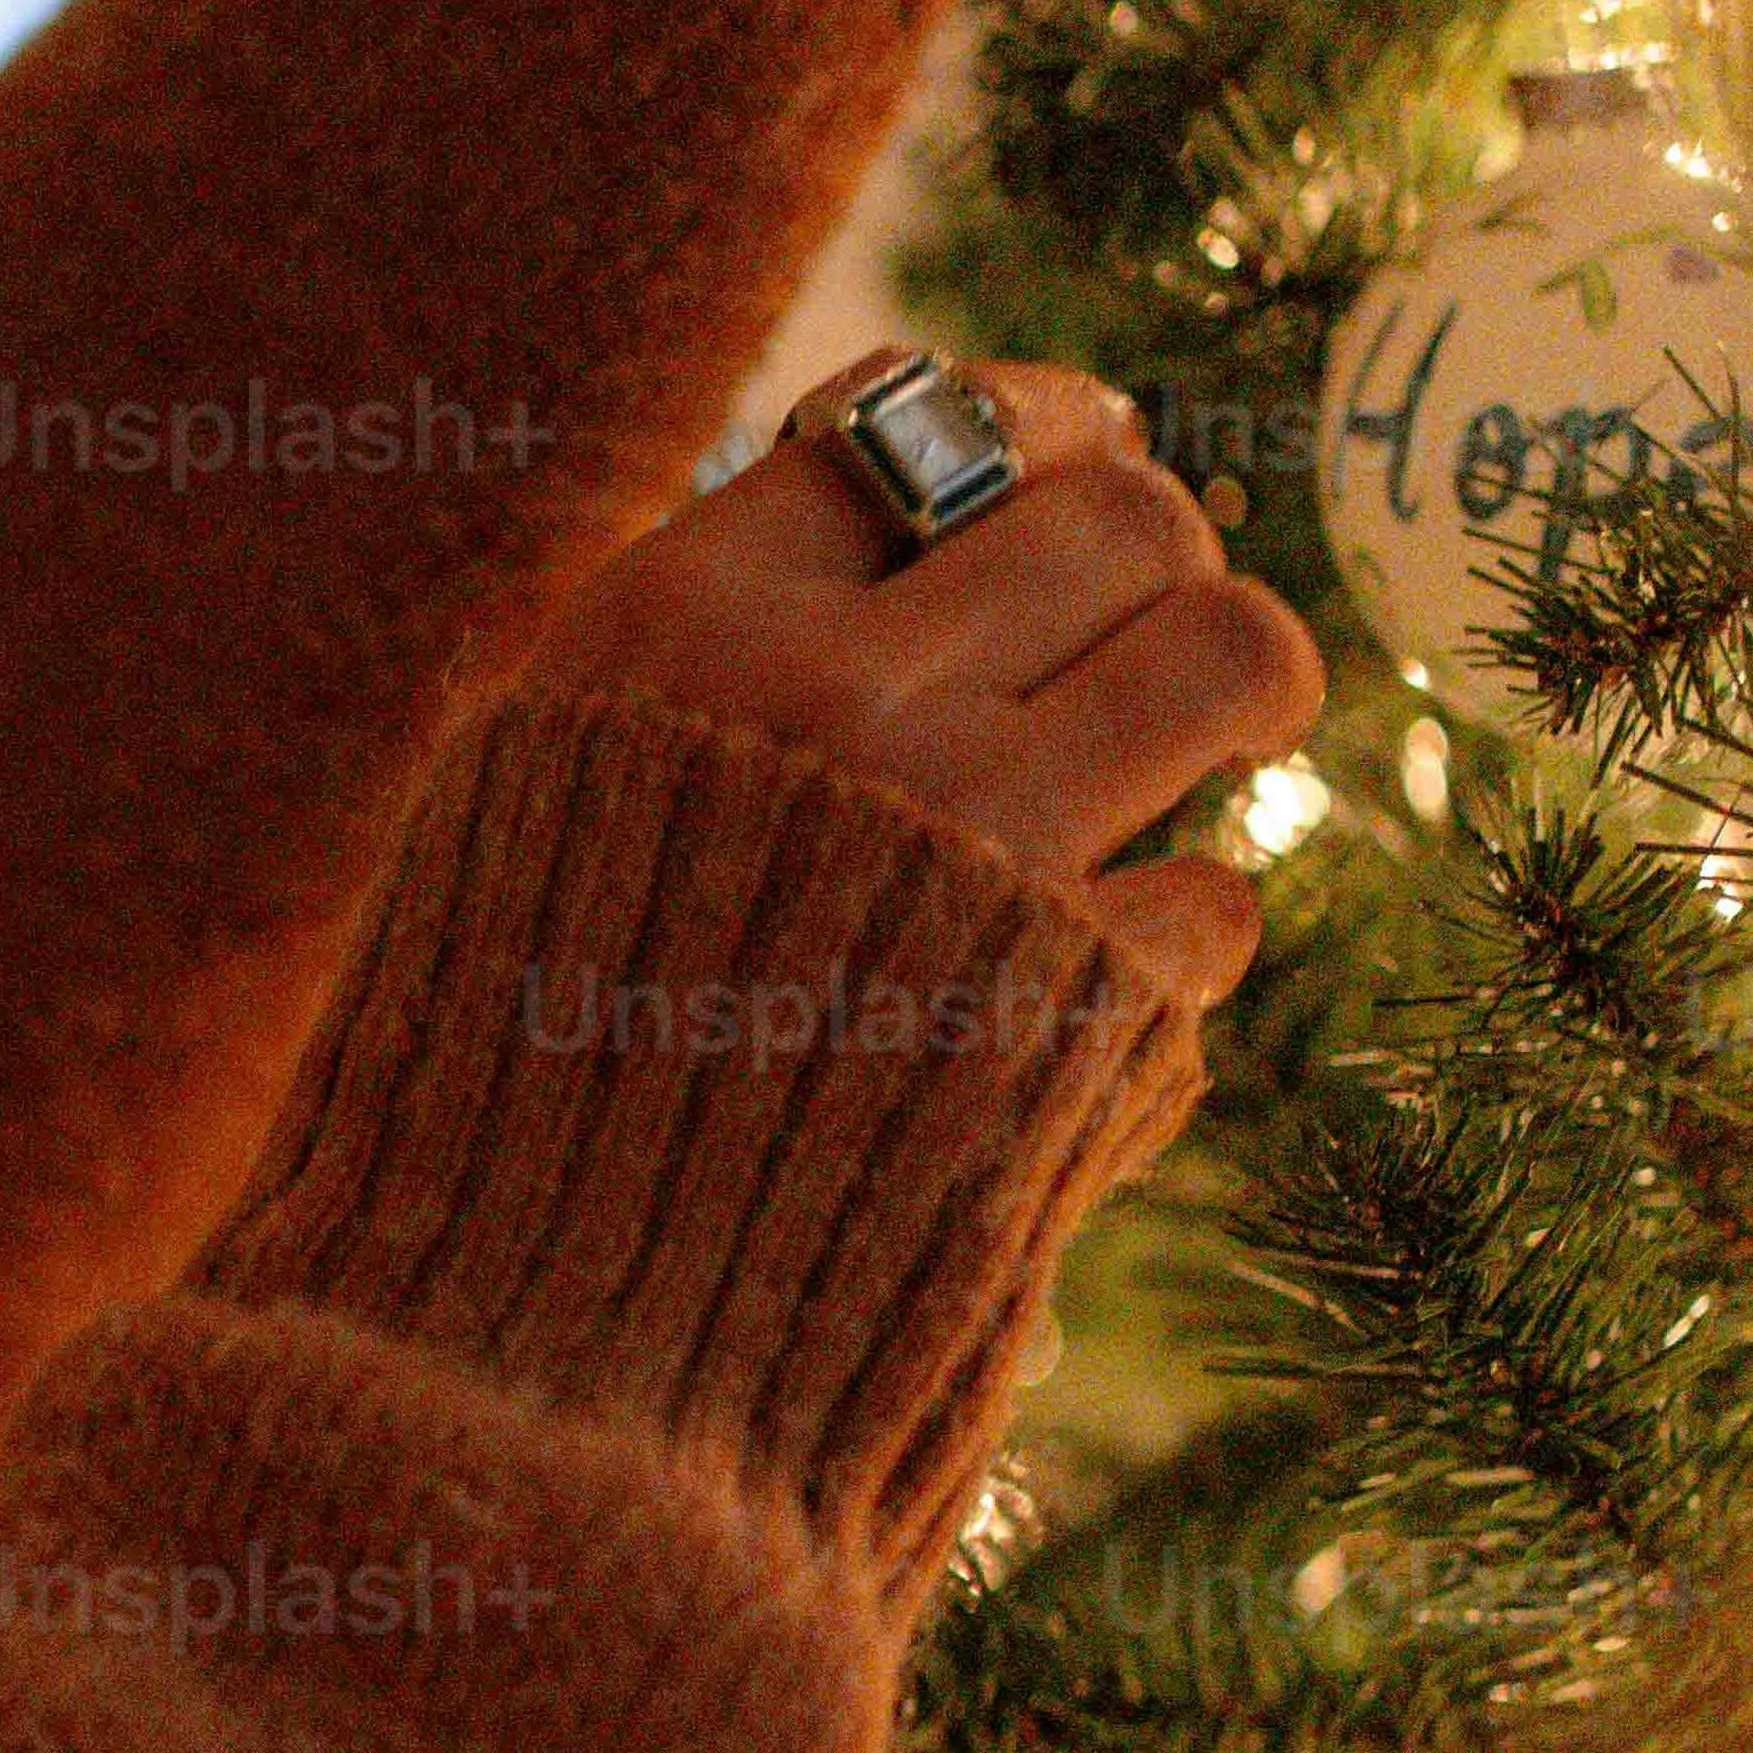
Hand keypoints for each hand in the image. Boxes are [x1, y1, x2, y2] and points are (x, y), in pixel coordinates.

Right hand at [533, 359, 1324, 1012]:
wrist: (515, 1330)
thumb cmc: (508, 1055)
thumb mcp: (548, 786)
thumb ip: (714, 649)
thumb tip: (921, 508)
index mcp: (681, 619)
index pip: (941, 422)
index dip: (1057, 428)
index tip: (1090, 458)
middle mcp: (835, 700)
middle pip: (1130, 518)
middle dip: (1172, 568)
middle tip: (1161, 631)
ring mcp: (971, 848)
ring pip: (1236, 657)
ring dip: (1243, 700)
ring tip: (1210, 752)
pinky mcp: (1073, 1006)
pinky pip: (1214, 903)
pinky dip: (1172, 947)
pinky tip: (1086, 994)